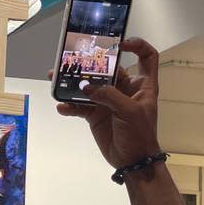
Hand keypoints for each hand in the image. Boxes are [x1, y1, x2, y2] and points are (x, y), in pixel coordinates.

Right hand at [56, 37, 161, 168]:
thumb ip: (109, 96)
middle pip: (107, 68)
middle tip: (73, 58)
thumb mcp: (130, 112)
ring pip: (88, 85)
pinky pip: (79, 105)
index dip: (137, 45)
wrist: (132, 161)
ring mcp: (107, 100)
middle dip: (90, 63)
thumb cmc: (140, 134)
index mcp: (141, 85)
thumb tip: (86, 87)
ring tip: (56, 79)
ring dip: (72, 83)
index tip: (120, 43)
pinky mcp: (95, 114)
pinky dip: (69, 105)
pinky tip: (62, 107)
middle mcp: (124, 89)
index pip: (146, 57)